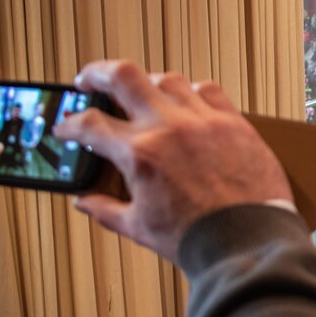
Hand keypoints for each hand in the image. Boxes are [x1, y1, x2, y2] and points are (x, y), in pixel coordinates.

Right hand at [54, 60, 292, 261]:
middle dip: (97, 74)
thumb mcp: (141, 228)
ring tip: (141, 92)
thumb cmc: (201, 239)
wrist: (248, 243)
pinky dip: (193, 91)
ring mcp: (203, 121)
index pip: (90, 125)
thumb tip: (85, 202)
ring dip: (147, 82)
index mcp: (141, 154)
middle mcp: (170, 128)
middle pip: (122, 76)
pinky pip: (209, 90)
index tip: (67, 128)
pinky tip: (188, 100)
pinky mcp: (234, 123)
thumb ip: (106, 210)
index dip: (70, 125)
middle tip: (89, 80)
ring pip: (166, 79)